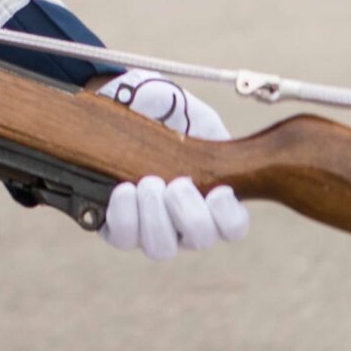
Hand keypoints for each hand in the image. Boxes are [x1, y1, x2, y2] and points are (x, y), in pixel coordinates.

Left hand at [92, 69, 249, 257]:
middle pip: (200, 241)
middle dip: (189, 214)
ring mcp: (152, 227)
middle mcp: (184, 221)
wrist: (124, 102)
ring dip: (156, 218)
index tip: (217, 192)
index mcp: (211, 198)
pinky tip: (123, 191)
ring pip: (162, 248)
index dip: (228, 217)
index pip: (233, 226)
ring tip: (147, 184)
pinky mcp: (118, 225)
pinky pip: (122, 238)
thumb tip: (214, 146)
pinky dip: (124, 216)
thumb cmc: (165, 113)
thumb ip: (210, 132)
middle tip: (176, 184)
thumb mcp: (195, 115)